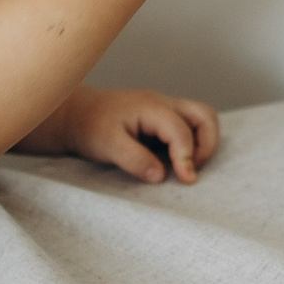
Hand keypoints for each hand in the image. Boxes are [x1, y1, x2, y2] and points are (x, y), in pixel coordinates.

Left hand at [63, 87, 221, 183]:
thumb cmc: (90, 127)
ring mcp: (166, 109)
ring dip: (203, 142)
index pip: (182, 131)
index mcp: (152, 107)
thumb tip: (161, 176)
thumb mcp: (107, 146)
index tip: (187, 179)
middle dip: (207, 144)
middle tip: (192, 169)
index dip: (187, 157)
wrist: (76, 114)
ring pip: (202, 118)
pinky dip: (192, 142)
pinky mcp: (163, 118)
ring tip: (186, 165)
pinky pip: (190, 125)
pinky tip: (175, 159)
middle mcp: (164, 104)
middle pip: (205, 116)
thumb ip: (135, 160)